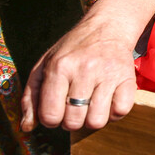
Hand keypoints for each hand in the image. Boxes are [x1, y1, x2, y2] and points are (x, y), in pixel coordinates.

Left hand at [20, 13, 137, 131]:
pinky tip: (108, 100)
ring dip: (92, 119)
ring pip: (97, 121)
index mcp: (59, 67)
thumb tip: (26, 127)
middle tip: (74, 106)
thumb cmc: (72, 50)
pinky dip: (113, 112)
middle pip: (73, 122)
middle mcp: (84, 70)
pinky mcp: (128, 78)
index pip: (50, 116)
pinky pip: (120, 111)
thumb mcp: (44, 65)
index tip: (56, 110)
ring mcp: (108, 74)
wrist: (108, 27)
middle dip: (71, 121)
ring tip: (91, 105)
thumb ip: (31, 97)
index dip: (51, 119)